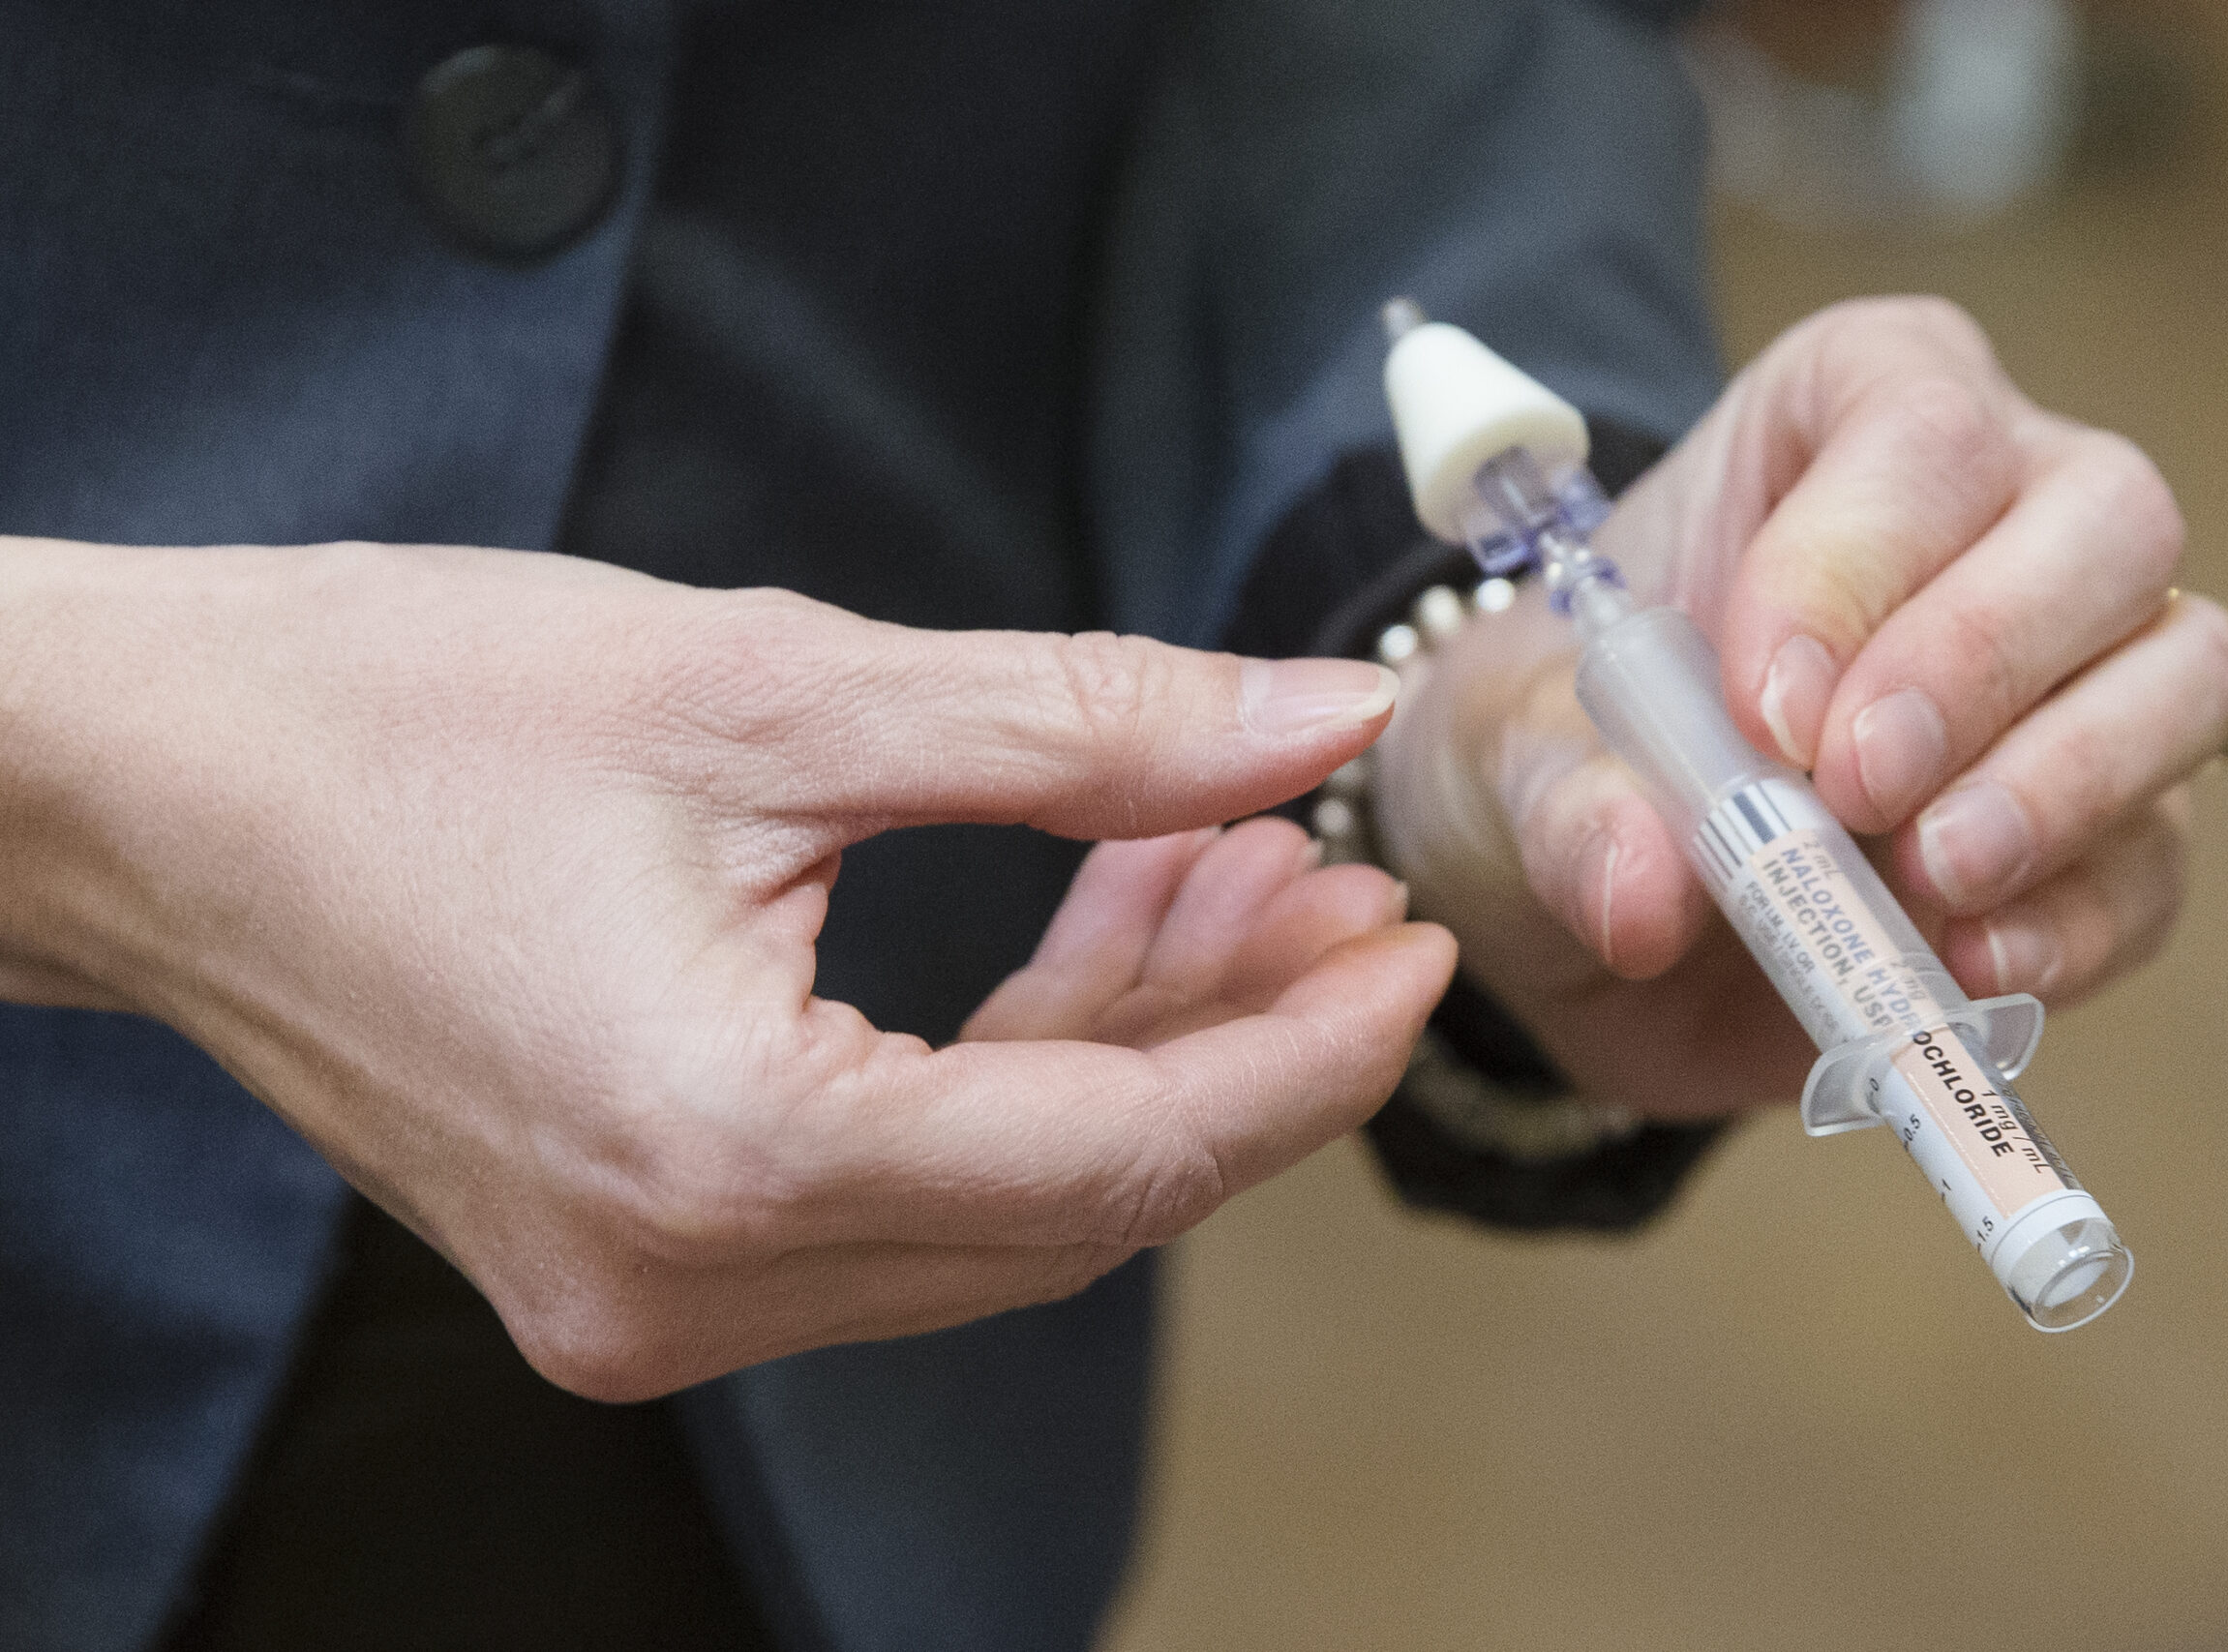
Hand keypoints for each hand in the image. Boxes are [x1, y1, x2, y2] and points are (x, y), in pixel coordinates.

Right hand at [0, 538, 1452, 1398]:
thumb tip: (1305, 726)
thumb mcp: (772, 683)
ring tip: (1223, 869)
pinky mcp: (640, 1256)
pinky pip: (900, 1192)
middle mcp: (688, 1284)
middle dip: (1239, 1045)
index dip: (1305, 1053)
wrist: (149, 788)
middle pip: (1079, 1205)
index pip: (1121, 1157)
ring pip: (1001, 1207)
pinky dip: (1018, 1074)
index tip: (1413, 939)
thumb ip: (1081, 727)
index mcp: (722, 1156)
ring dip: (1137, 1050)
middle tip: (1328, 878)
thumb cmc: (396, 712)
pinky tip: (1097, 926)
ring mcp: (655, 1297)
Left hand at [1372, 296, 2227, 1119]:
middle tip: (1856, 786)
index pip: (1918, 429)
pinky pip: (2153, 861)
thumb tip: (1647, 896)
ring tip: (1931, 877)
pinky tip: (1969, 965)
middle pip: (2105, 521)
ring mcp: (2078, 673)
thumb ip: (1570, 804)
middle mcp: (2003, 511)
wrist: (1570, 904)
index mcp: (1845, 418)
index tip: (1763, 707)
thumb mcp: (1509, 756)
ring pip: (2182, 672)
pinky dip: (2080, 921)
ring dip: (2067, 783)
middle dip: (1983, 658)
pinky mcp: (2100, 833)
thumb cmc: (1557, 752)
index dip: (1857, 563)